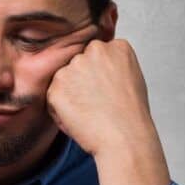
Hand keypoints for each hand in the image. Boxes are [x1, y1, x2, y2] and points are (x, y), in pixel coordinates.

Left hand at [44, 35, 170, 184]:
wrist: (124, 138)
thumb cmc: (130, 115)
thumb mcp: (131, 77)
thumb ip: (112, 64)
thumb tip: (97, 65)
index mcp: (117, 47)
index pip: (96, 54)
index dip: (99, 75)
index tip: (107, 89)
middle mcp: (94, 51)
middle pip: (77, 63)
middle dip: (81, 81)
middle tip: (97, 102)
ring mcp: (73, 68)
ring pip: (63, 79)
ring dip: (69, 94)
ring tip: (90, 111)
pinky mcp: (56, 87)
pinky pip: (53, 97)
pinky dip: (61, 110)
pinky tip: (80, 118)